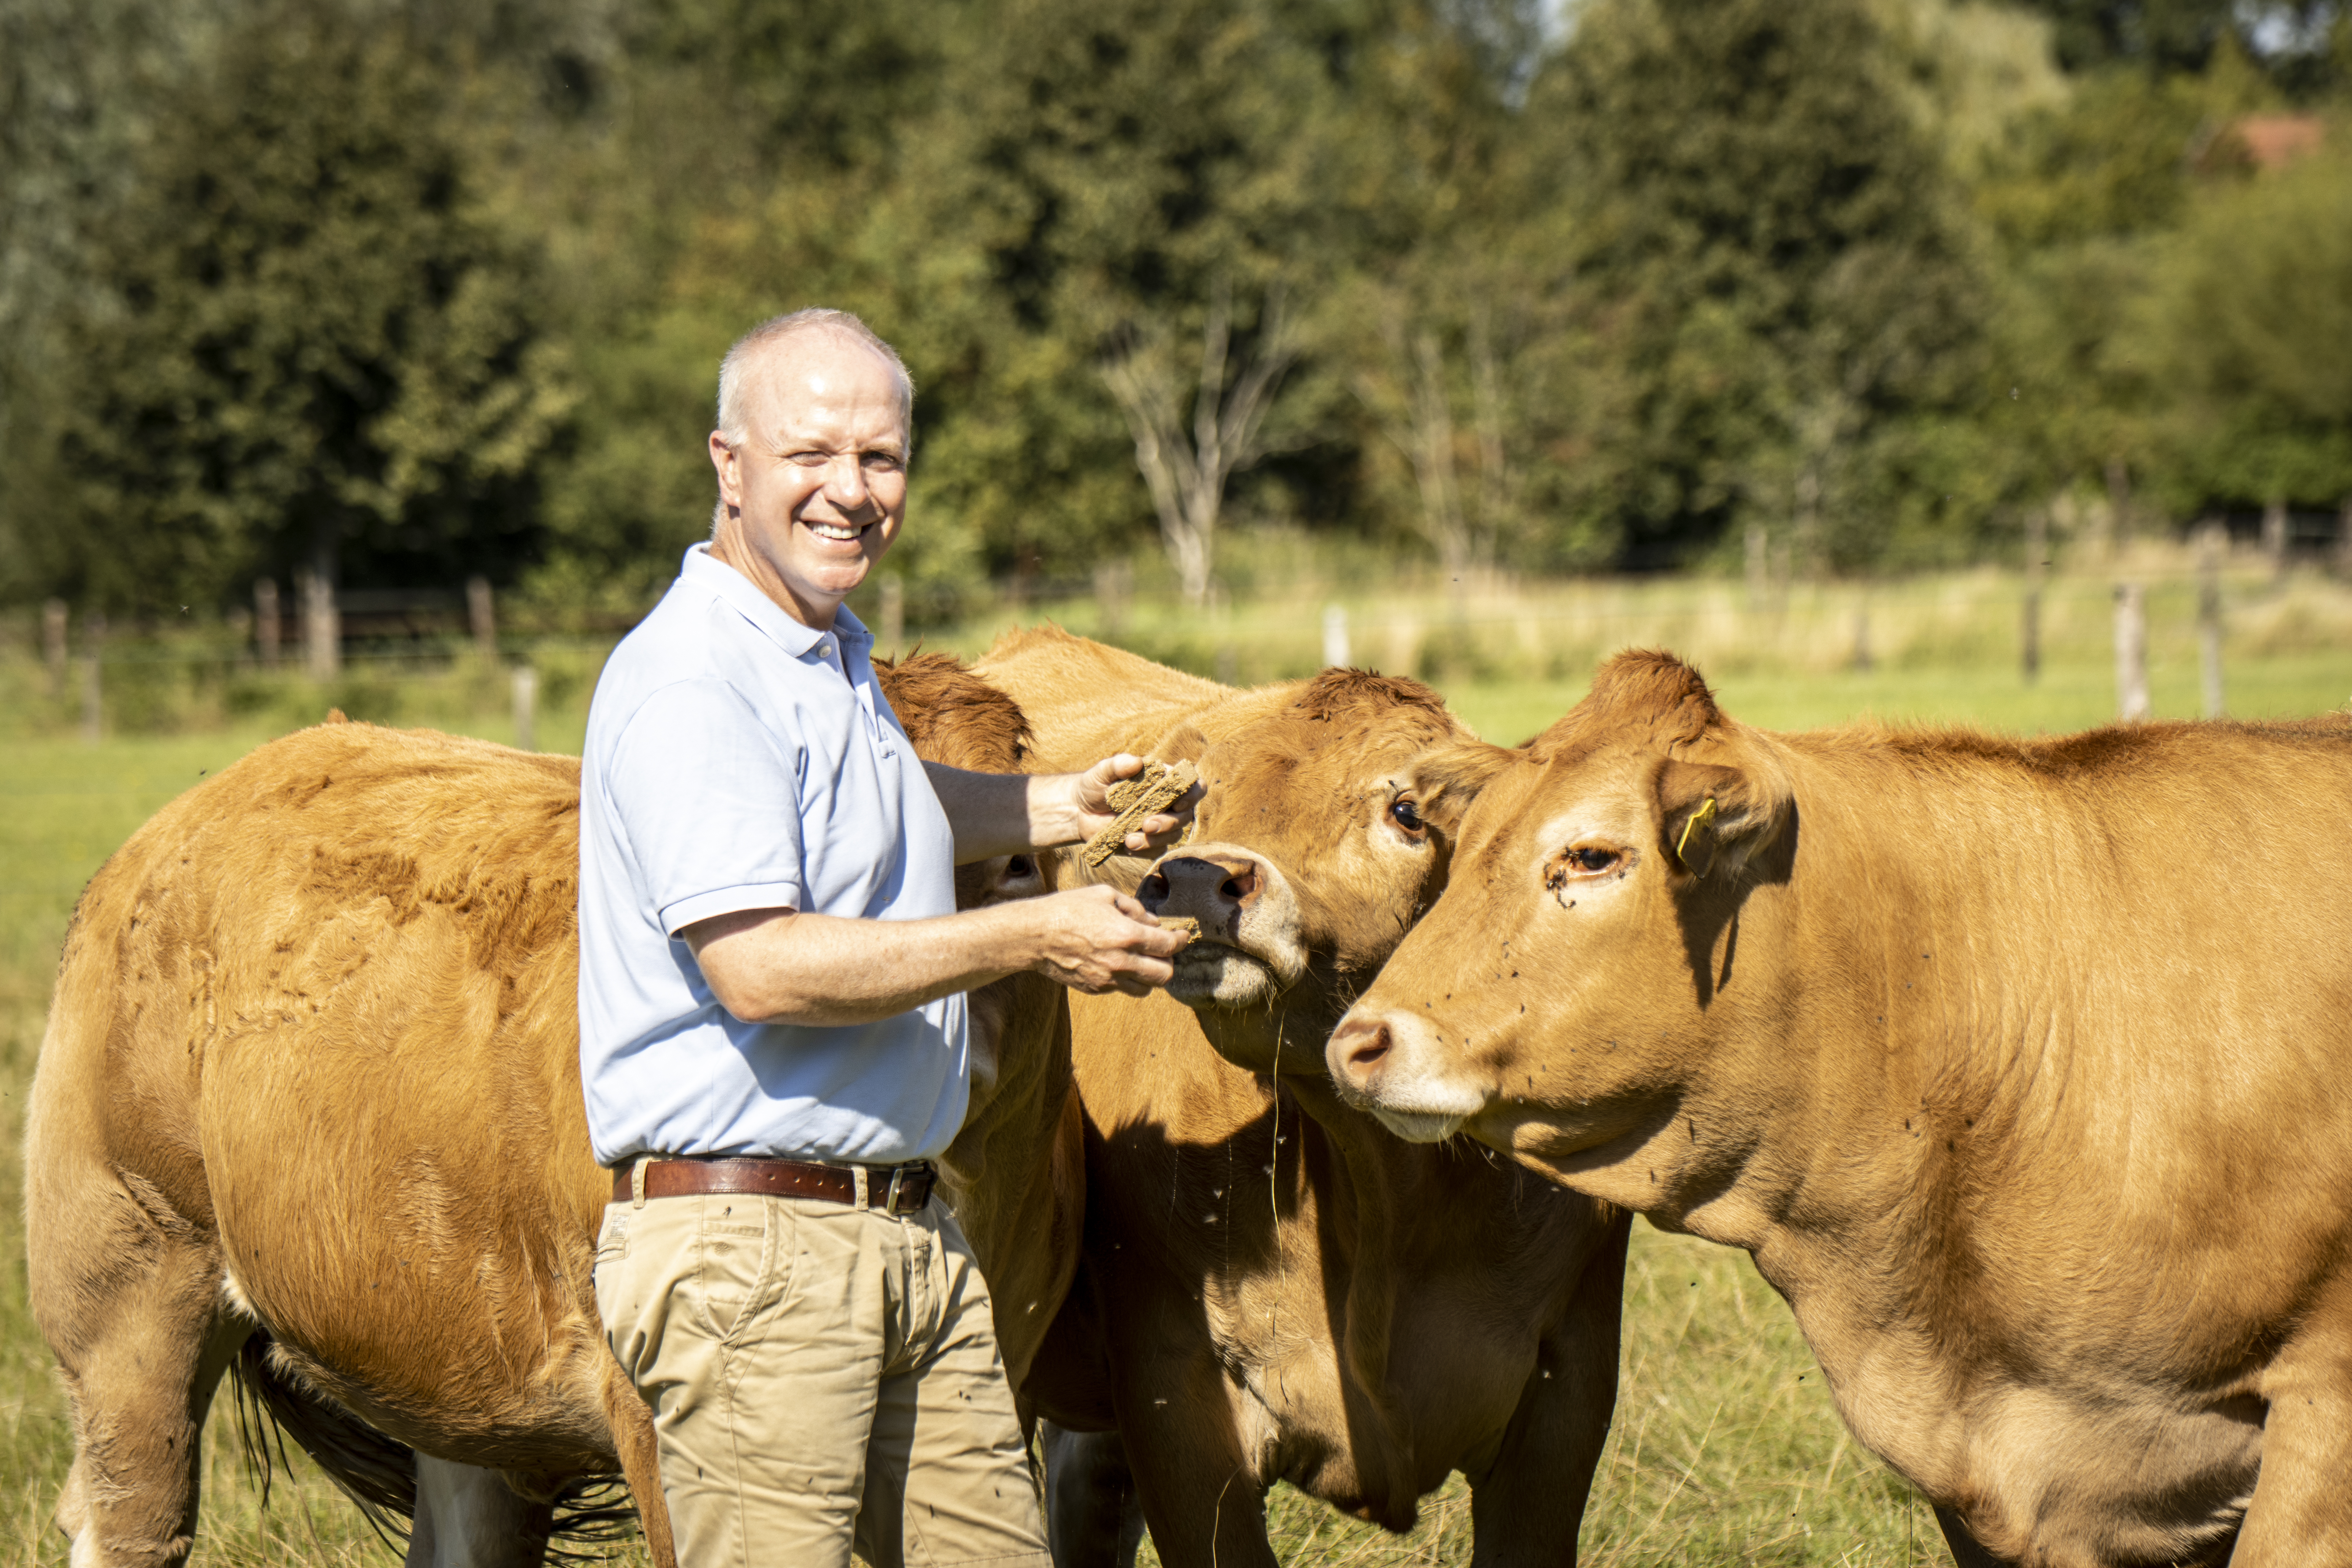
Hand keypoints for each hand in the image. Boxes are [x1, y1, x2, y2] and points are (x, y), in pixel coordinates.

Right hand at [1023, 885, 1187, 995]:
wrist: (1035, 935)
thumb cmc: (1068, 909)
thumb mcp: (1104, 895)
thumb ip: (1134, 908)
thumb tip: (1153, 922)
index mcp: (1127, 935)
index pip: (1168, 946)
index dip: (1180, 940)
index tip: (1182, 935)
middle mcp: (1121, 962)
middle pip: (1164, 975)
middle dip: (1169, 962)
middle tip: (1163, 950)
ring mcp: (1108, 980)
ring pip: (1146, 988)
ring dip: (1150, 975)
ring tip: (1142, 960)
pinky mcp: (1095, 989)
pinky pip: (1122, 989)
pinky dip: (1127, 978)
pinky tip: (1117, 963)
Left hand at [1070, 754, 1203, 855]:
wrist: (1078, 811)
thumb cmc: (1094, 786)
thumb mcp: (1101, 772)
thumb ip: (1118, 765)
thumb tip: (1137, 762)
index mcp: (1163, 782)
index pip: (1193, 786)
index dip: (1192, 795)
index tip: (1177, 803)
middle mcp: (1167, 804)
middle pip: (1185, 816)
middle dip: (1169, 822)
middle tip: (1146, 824)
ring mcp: (1159, 825)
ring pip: (1173, 836)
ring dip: (1155, 839)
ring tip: (1129, 839)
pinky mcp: (1149, 843)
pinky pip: (1157, 850)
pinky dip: (1145, 849)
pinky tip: (1127, 845)